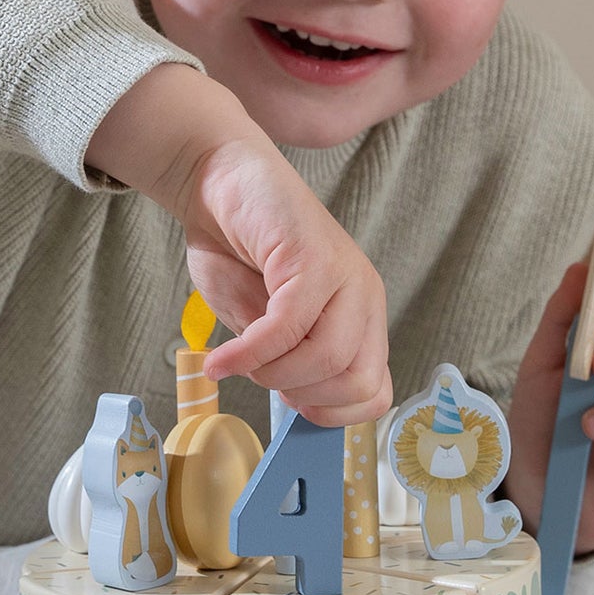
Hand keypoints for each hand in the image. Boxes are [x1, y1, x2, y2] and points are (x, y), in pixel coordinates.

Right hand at [86, 63, 390, 425]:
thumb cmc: (238, 248)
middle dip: (302, 396)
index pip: (375, 391)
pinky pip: (287, 326)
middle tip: (260, 380)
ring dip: (272, 375)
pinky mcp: (314, 257)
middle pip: (358, 382)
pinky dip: (248, 353)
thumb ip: (284, 359)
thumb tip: (295, 402)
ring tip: (235, 361)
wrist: (218, 181)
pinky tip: (220, 359)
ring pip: (328, 358)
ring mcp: (345, 275)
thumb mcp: (262, 322)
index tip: (287, 403)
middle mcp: (363, 296)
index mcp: (360, 316)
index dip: (330, 413)